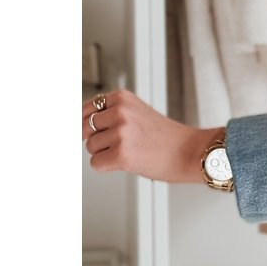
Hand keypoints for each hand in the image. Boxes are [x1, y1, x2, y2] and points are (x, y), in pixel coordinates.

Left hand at [82, 90, 214, 184]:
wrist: (189, 151)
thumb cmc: (165, 137)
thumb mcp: (136, 113)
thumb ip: (109, 115)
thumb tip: (77, 128)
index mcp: (122, 98)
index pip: (85, 109)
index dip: (85, 124)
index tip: (88, 131)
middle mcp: (120, 111)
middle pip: (84, 129)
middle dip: (98, 140)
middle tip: (120, 143)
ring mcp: (120, 132)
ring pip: (90, 147)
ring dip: (105, 154)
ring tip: (131, 151)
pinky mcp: (121, 154)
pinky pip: (96, 164)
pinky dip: (108, 167)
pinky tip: (129, 162)